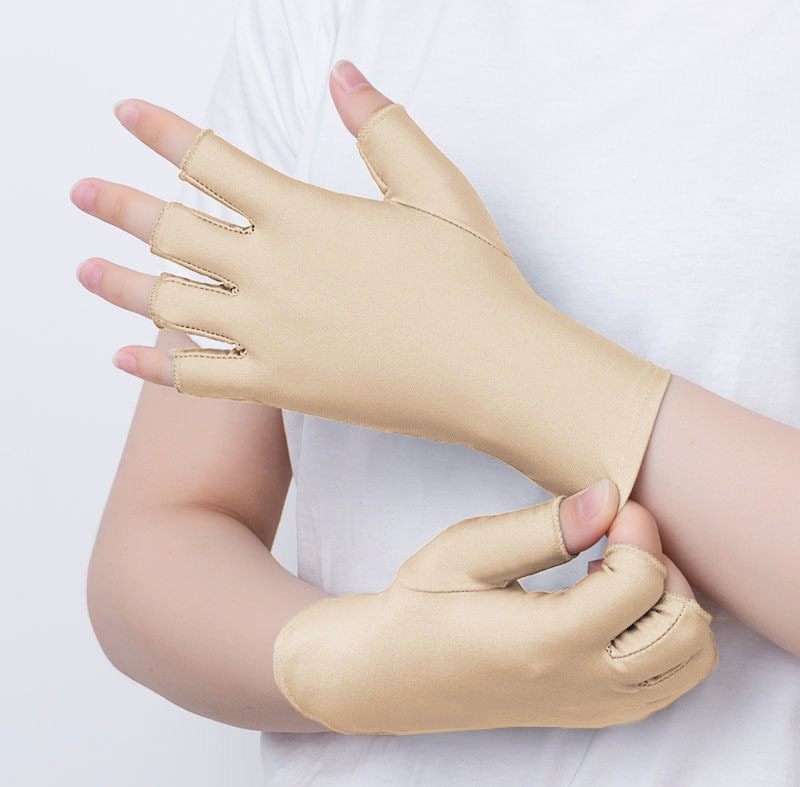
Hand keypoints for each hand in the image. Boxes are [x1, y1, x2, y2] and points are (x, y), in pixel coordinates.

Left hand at [71, 61, 669, 507]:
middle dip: (119, 205)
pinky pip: (197, 379)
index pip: (212, 161)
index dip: (163, 131)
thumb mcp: (436, 188)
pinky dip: (154, 367)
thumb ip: (382, 127)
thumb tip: (343, 73)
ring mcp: (269, 334)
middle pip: (172, 230)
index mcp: (305, 216)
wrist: (491, 370)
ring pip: (169, 304)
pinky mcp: (280, 387)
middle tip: (80, 192)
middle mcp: (273, 272)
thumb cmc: (473, 281)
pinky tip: (121, 355)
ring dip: (118, 282)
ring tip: (82, 268)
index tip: (126, 115)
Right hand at [273, 480, 716, 733]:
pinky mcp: (595, 713)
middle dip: (665, 568)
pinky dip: (664, 632)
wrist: (394, 674)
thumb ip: (541, 528)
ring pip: (690, 658)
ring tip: (617, 571)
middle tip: (617, 540)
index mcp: (549, 642)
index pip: (644, 584)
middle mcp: (584, 685)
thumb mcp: (467, 553)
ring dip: (670, 602)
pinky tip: (614, 604)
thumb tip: (609, 497)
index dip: (637, 532)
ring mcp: (594, 707)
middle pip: (686, 628)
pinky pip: (669, 678)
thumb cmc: (423, 605)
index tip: (610, 511)